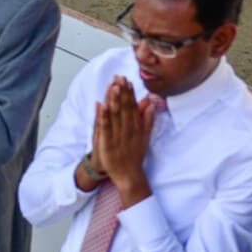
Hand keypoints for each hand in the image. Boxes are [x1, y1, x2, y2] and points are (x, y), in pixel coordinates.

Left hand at [90, 76, 153, 201]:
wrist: (129, 174)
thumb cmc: (135, 155)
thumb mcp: (145, 136)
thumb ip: (148, 120)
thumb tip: (150, 104)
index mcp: (136, 127)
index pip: (133, 106)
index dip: (130, 93)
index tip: (127, 80)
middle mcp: (128, 129)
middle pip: (124, 107)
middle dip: (121, 92)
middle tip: (119, 77)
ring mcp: (118, 136)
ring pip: (116, 115)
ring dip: (114, 100)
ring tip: (112, 86)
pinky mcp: (108, 142)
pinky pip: (105, 127)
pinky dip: (104, 116)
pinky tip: (101, 105)